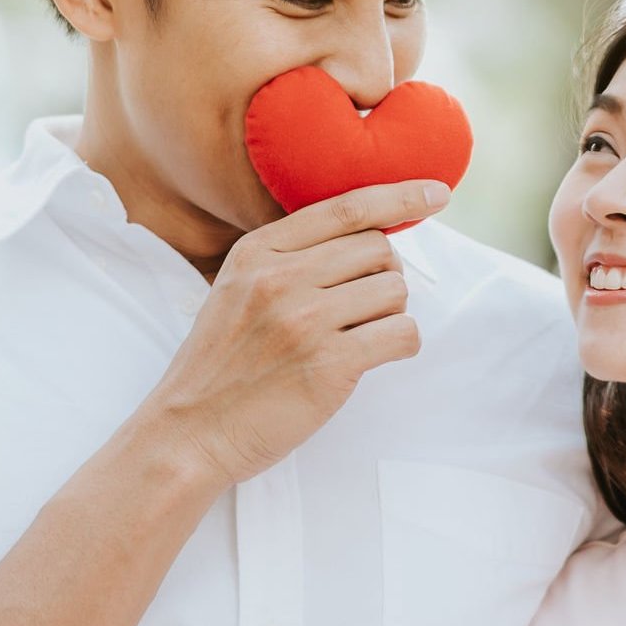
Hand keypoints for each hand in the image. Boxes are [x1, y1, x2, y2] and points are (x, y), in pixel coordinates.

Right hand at [140, 179, 446, 487]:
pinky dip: (401, 343)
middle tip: (362, 307)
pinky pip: (402, 334)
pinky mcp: (330, 365)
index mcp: (257, 252)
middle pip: (378, 249)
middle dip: (384, 275)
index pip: (345, 209)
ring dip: (391, 312)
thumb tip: (368, 236)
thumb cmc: (221, 364)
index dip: (399, 196)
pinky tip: (374, 356)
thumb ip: (288, 258)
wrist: (190, 432)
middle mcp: (281, 279)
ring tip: (358, 334)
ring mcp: (306, 321)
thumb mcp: (236, 288)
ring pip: (394, 290)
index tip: (435, 193)